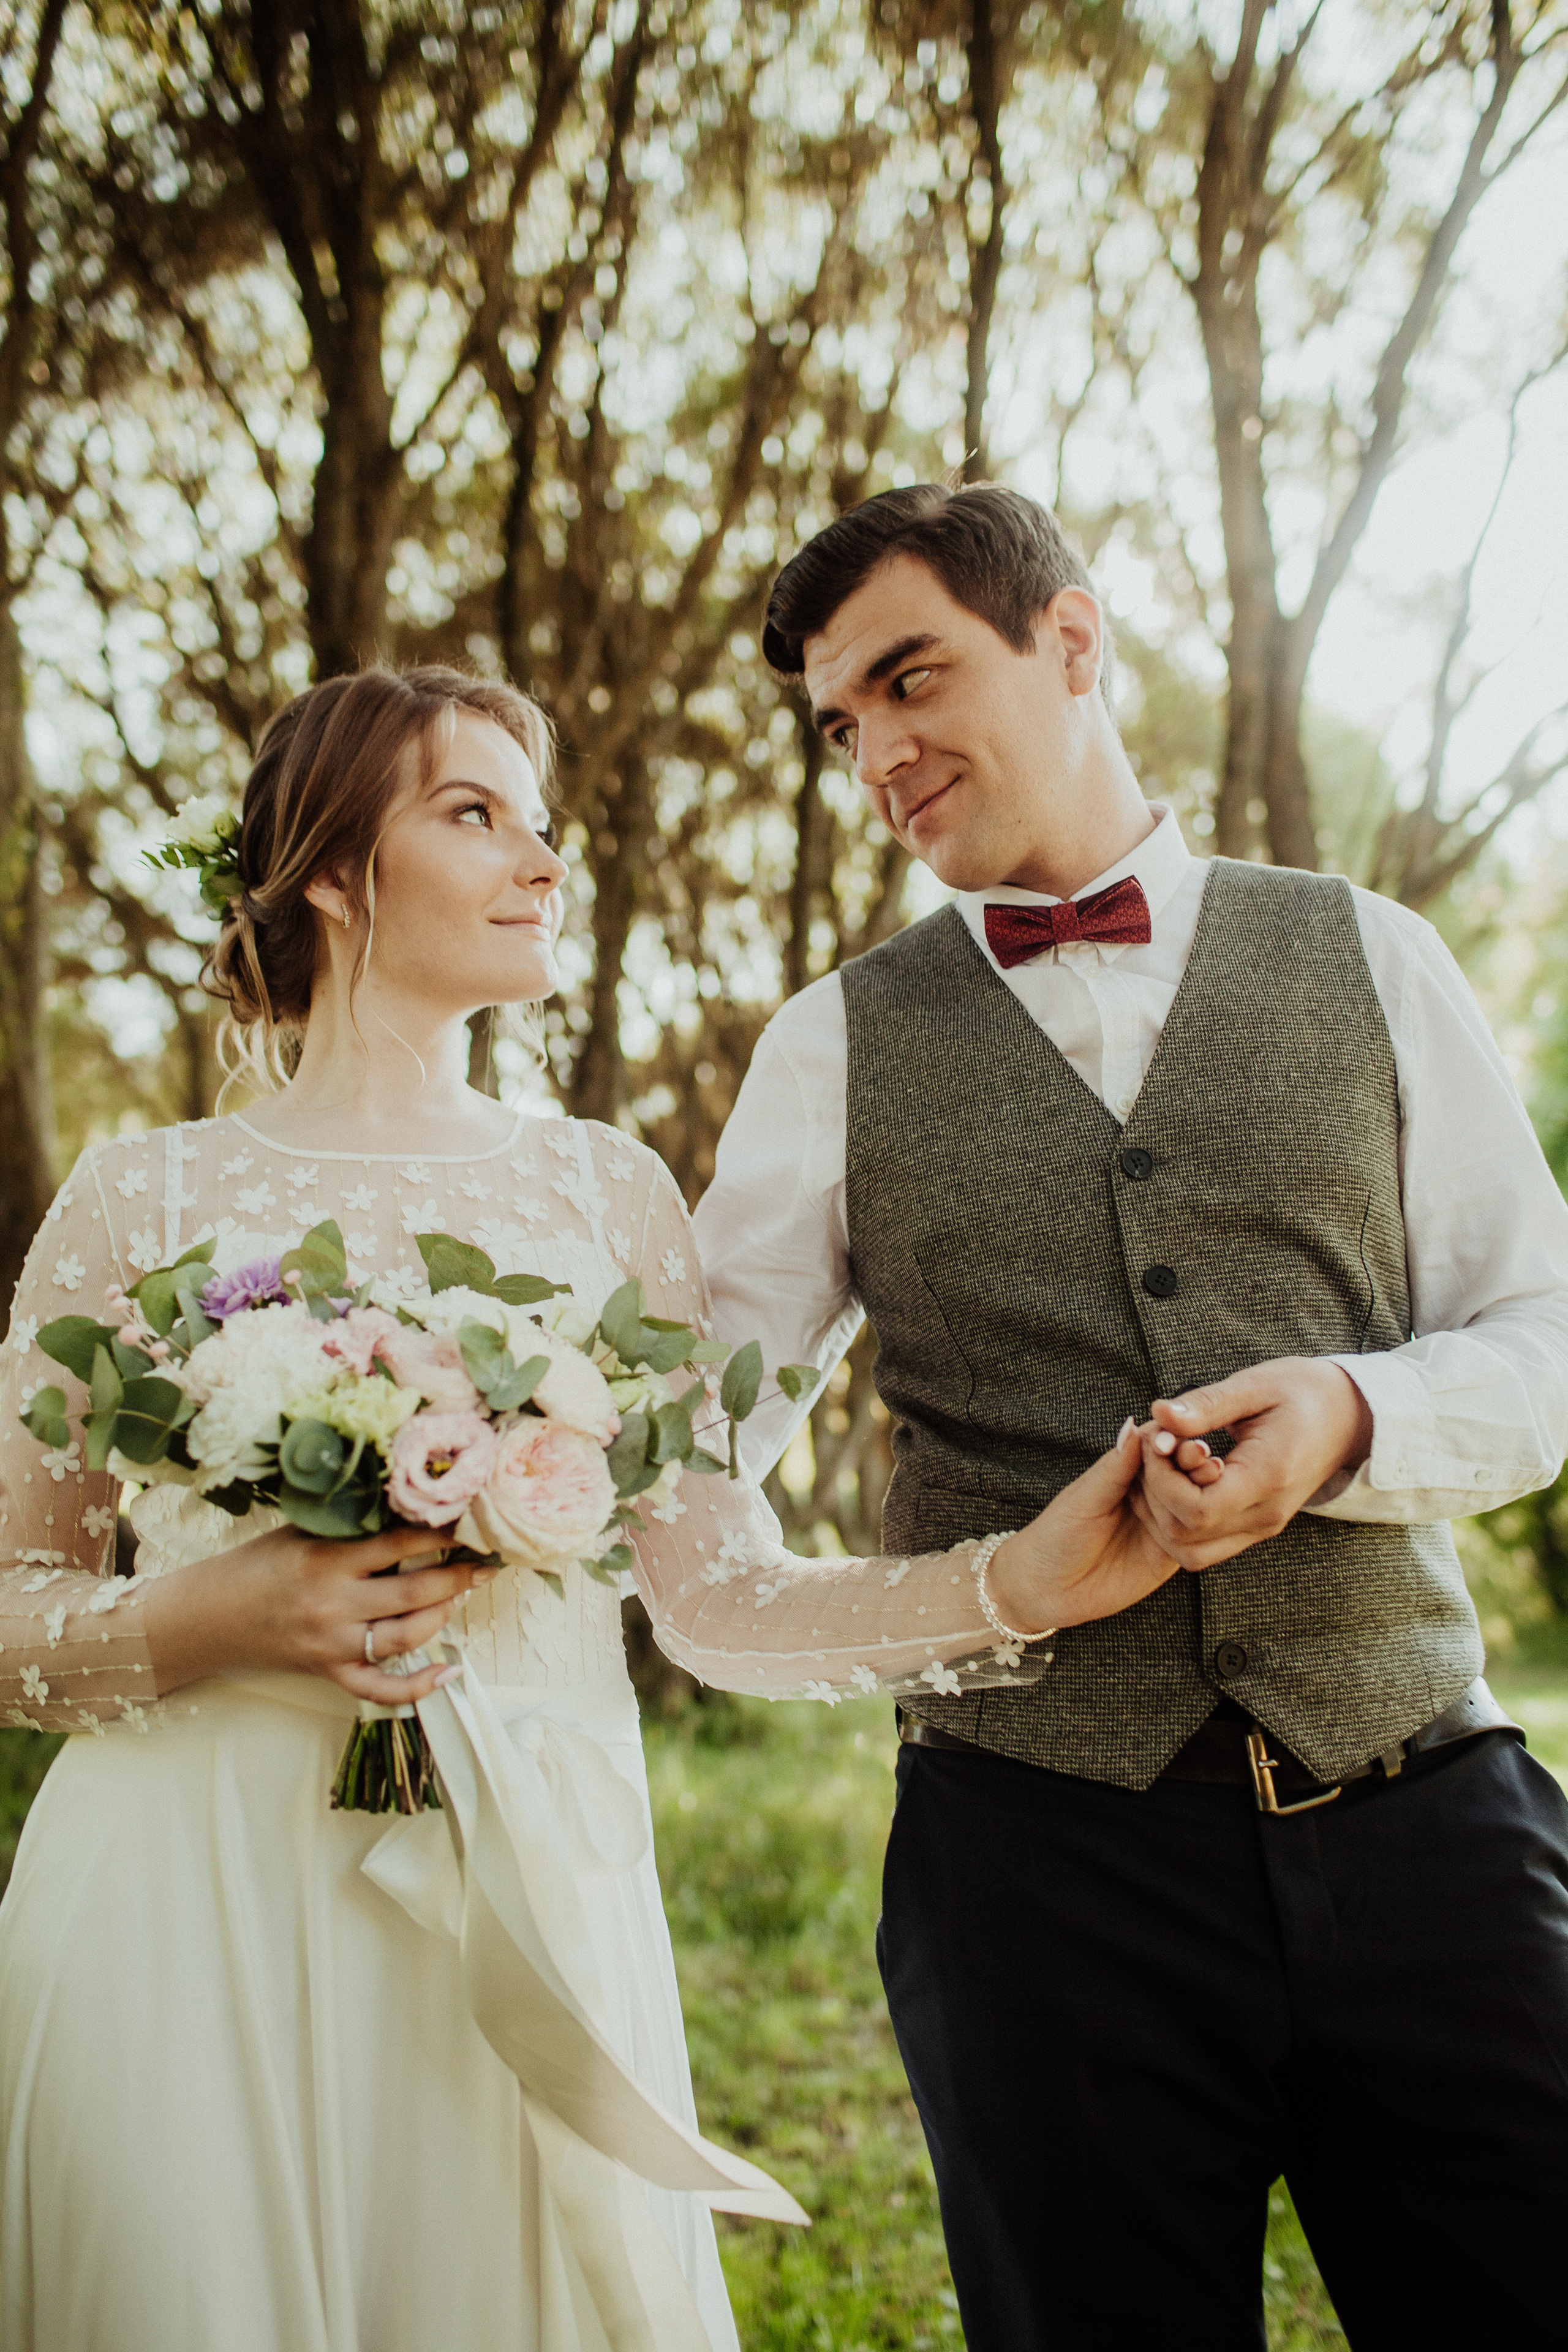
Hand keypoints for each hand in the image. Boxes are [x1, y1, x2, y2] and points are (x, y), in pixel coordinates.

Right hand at [142, 1522, 499, 1707]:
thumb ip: (348, 1526)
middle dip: (458, 1575)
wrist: (206, 1616)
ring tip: (462, 1594)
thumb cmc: (256, 1566)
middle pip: (414, 1590)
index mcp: (326, 1558)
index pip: (400, 1541)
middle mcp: (333, 1602)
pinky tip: (448, 1672)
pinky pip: (380, 1688)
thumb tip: (407, 1505)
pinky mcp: (327, 1672)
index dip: (442, 1532)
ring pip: (407, 1634)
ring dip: (443, 1614)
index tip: (470, 1522)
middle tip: (484, 1562)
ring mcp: (331, 1642)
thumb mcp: (300, 1533)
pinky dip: (417, 1686)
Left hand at [987, 1419, 1218, 1634]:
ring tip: (1216, 1486)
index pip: (1158, 1446)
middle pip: (1183, 1471)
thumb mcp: (1084, 1499)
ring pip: (1194, 1502)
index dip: (1175, 1441)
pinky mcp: (1171, 1552)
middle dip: (1196, 1465)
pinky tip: (1219, 1520)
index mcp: (1125, 1469)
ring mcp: (1162, 1521)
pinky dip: (1208, 1528)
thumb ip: (1114, 1468)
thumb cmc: (1055, 1536)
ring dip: (1206, 1494)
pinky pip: (1196, 1538)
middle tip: (1210, 1463)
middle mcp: (1148, 1492)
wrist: (1047, 1588)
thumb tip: (1134, 1425)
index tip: (1188, 1440)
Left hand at [1130, 1356, 1372, 1570]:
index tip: (1158, 1441)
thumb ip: (1205, 1405)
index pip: (1196, 1510)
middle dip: (1155, 1495)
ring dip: (1164, 1514)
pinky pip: (1205, 1545)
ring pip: (1191, 1551)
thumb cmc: (1302, 1391)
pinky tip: (1179, 1479)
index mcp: (1268, 1477)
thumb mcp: (1254, 1386)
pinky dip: (1180, 1521)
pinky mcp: (1258, 1526)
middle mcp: (1266, 1514)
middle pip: (1185, 1536)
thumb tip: (1158, 1414)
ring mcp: (1263, 1526)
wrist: (1349, 1415)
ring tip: (1166, 1467)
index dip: (1161, 1481)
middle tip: (1157, 1450)